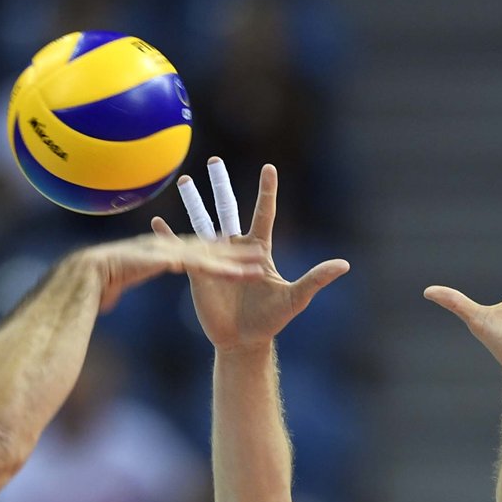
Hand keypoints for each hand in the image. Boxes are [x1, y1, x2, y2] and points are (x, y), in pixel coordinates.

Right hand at [77, 230, 265, 314]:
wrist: (80, 280)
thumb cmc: (90, 287)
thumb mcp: (108, 291)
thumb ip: (113, 293)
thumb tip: (105, 302)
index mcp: (157, 255)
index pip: (192, 252)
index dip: (213, 253)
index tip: (232, 256)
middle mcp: (166, 249)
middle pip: (209, 248)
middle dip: (236, 249)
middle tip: (262, 250)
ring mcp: (167, 252)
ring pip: (210, 255)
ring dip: (237, 258)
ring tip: (263, 260)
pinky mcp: (166, 261)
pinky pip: (200, 266)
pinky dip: (221, 269)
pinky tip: (240, 273)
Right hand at [154, 159, 348, 352]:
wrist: (244, 340)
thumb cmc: (271, 320)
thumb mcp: (295, 298)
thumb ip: (316, 279)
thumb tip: (344, 265)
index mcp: (258, 248)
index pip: (263, 213)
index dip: (267, 192)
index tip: (269, 167)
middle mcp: (235, 248)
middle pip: (227, 208)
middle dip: (221, 184)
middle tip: (214, 161)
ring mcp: (214, 258)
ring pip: (201, 222)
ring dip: (193, 202)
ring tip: (184, 181)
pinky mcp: (197, 272)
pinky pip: (181, 250)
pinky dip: (170, 236)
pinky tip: (157, 223)